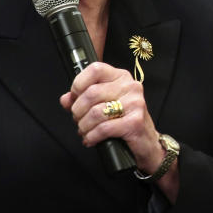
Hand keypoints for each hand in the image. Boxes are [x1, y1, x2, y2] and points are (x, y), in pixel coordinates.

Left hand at [60, 62, 177, 200]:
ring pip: (96, 112)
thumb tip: (66, 99)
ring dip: (84, 126)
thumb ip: (83, 99)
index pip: (95, 69)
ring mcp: (135, 103)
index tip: (75, 98)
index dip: (78, 84)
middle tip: (78, 120)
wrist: (147, 143)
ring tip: (85, 131)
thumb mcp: (104, 105)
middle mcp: (130, 87)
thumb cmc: (124, 122)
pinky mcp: (135, 122)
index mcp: (121, 77)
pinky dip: (92, 136)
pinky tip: (91, 139)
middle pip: (91, 93)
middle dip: (78, 111)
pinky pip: (104, 128)